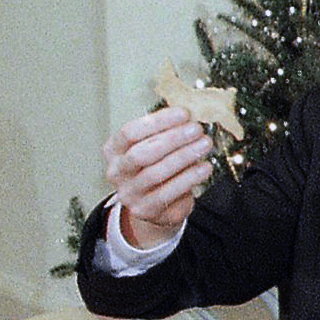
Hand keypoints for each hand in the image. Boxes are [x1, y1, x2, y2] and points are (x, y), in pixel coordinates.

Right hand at [104, 108, 213, 248]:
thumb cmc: (156, 166)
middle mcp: (116, 172)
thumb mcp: (155, 145)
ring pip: (156, 173)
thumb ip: (167, 130)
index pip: (130, 132)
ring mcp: (129, 193)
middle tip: (197, 129)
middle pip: (141, 153)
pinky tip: (205, 167)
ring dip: (184, 156)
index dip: (157, 122)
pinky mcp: (146, 210)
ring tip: (205, 144)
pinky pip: (169, 193)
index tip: (184, 113)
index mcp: (114, 150)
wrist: (155, 205)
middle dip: (172, 139)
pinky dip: (190, 178)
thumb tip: (193, 109)